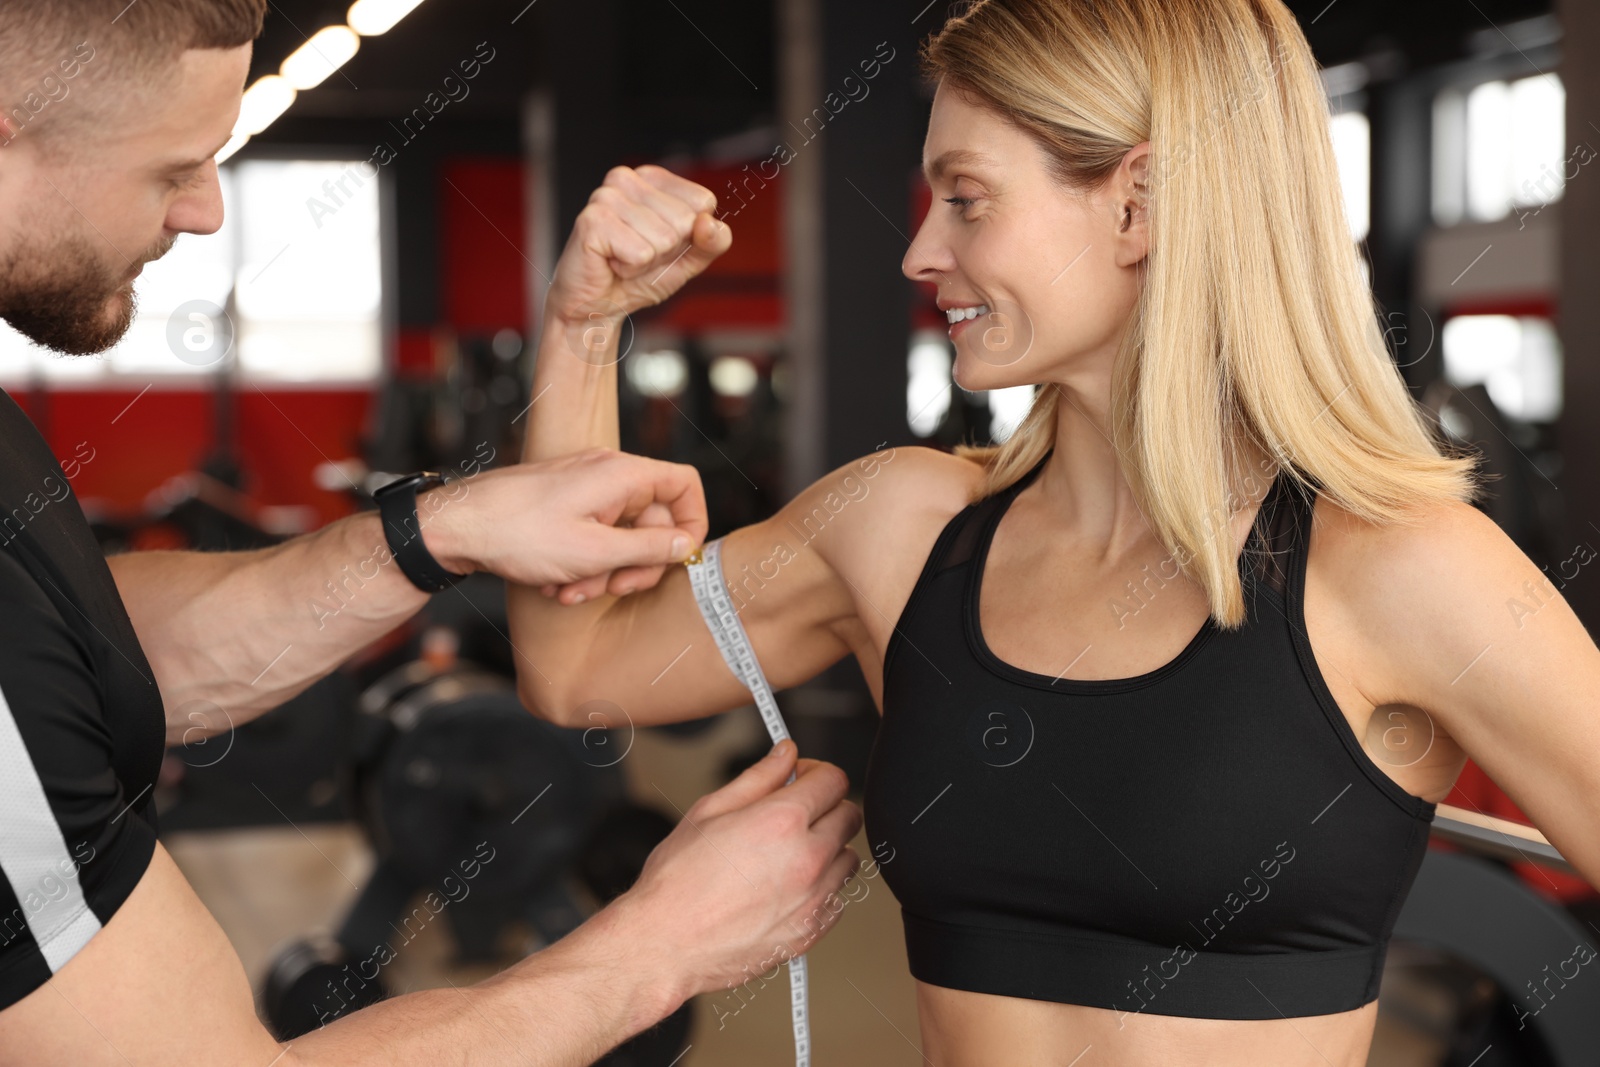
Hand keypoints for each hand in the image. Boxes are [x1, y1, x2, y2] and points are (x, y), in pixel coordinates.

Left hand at [419, 448, 706, 593]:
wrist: (455, 527)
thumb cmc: (518, 533)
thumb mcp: (595, 552)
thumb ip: (649, 549)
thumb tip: (687, 545)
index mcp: (622, 475)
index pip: (684, 485)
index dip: (693, 523)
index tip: (679, 559)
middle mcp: (607, 475)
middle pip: (653, 521)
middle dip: (635, 563)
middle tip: (614, 589)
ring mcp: (585, 489)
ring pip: (620, 535)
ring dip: (603, 571)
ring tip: (570, 590)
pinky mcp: (565, 506)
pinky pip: (593, 536)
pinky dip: (582, 563)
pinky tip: (555, 582)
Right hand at [545, 164, 731, 336]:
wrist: (597, 306)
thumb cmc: (638, 277)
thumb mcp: (688, 260)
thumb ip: (712, 242)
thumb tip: (709, 223)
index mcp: (653, 178)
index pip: (703, 201)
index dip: (689, 235)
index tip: (661, 243)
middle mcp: (627, 178)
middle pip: (685, 220)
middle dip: (667, 251)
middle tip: (638, 254)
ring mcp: (607, 197)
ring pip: (664, 239)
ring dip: (647, 262)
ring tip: (623, 259)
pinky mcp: (593, 220)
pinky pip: (640, 253)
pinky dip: (630, 269)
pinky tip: (612, 263)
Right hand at [610, 740, 863, 1001]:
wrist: (666, 946)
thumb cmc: (677, 884)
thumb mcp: (709, 811)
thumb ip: (758, 777)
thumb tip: (785, 756)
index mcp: (782, 821)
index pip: (834, 780)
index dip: (817, 773)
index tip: (803, 779)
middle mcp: (807, 858)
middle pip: (849, 816)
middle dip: (825, 807)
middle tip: (795, 814)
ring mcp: (814, 898)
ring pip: (847, 858)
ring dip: (827, 849)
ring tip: (787, 855)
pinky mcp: (813, 930)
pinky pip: (837, 897)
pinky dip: (820, 889)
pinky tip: (786, 888)